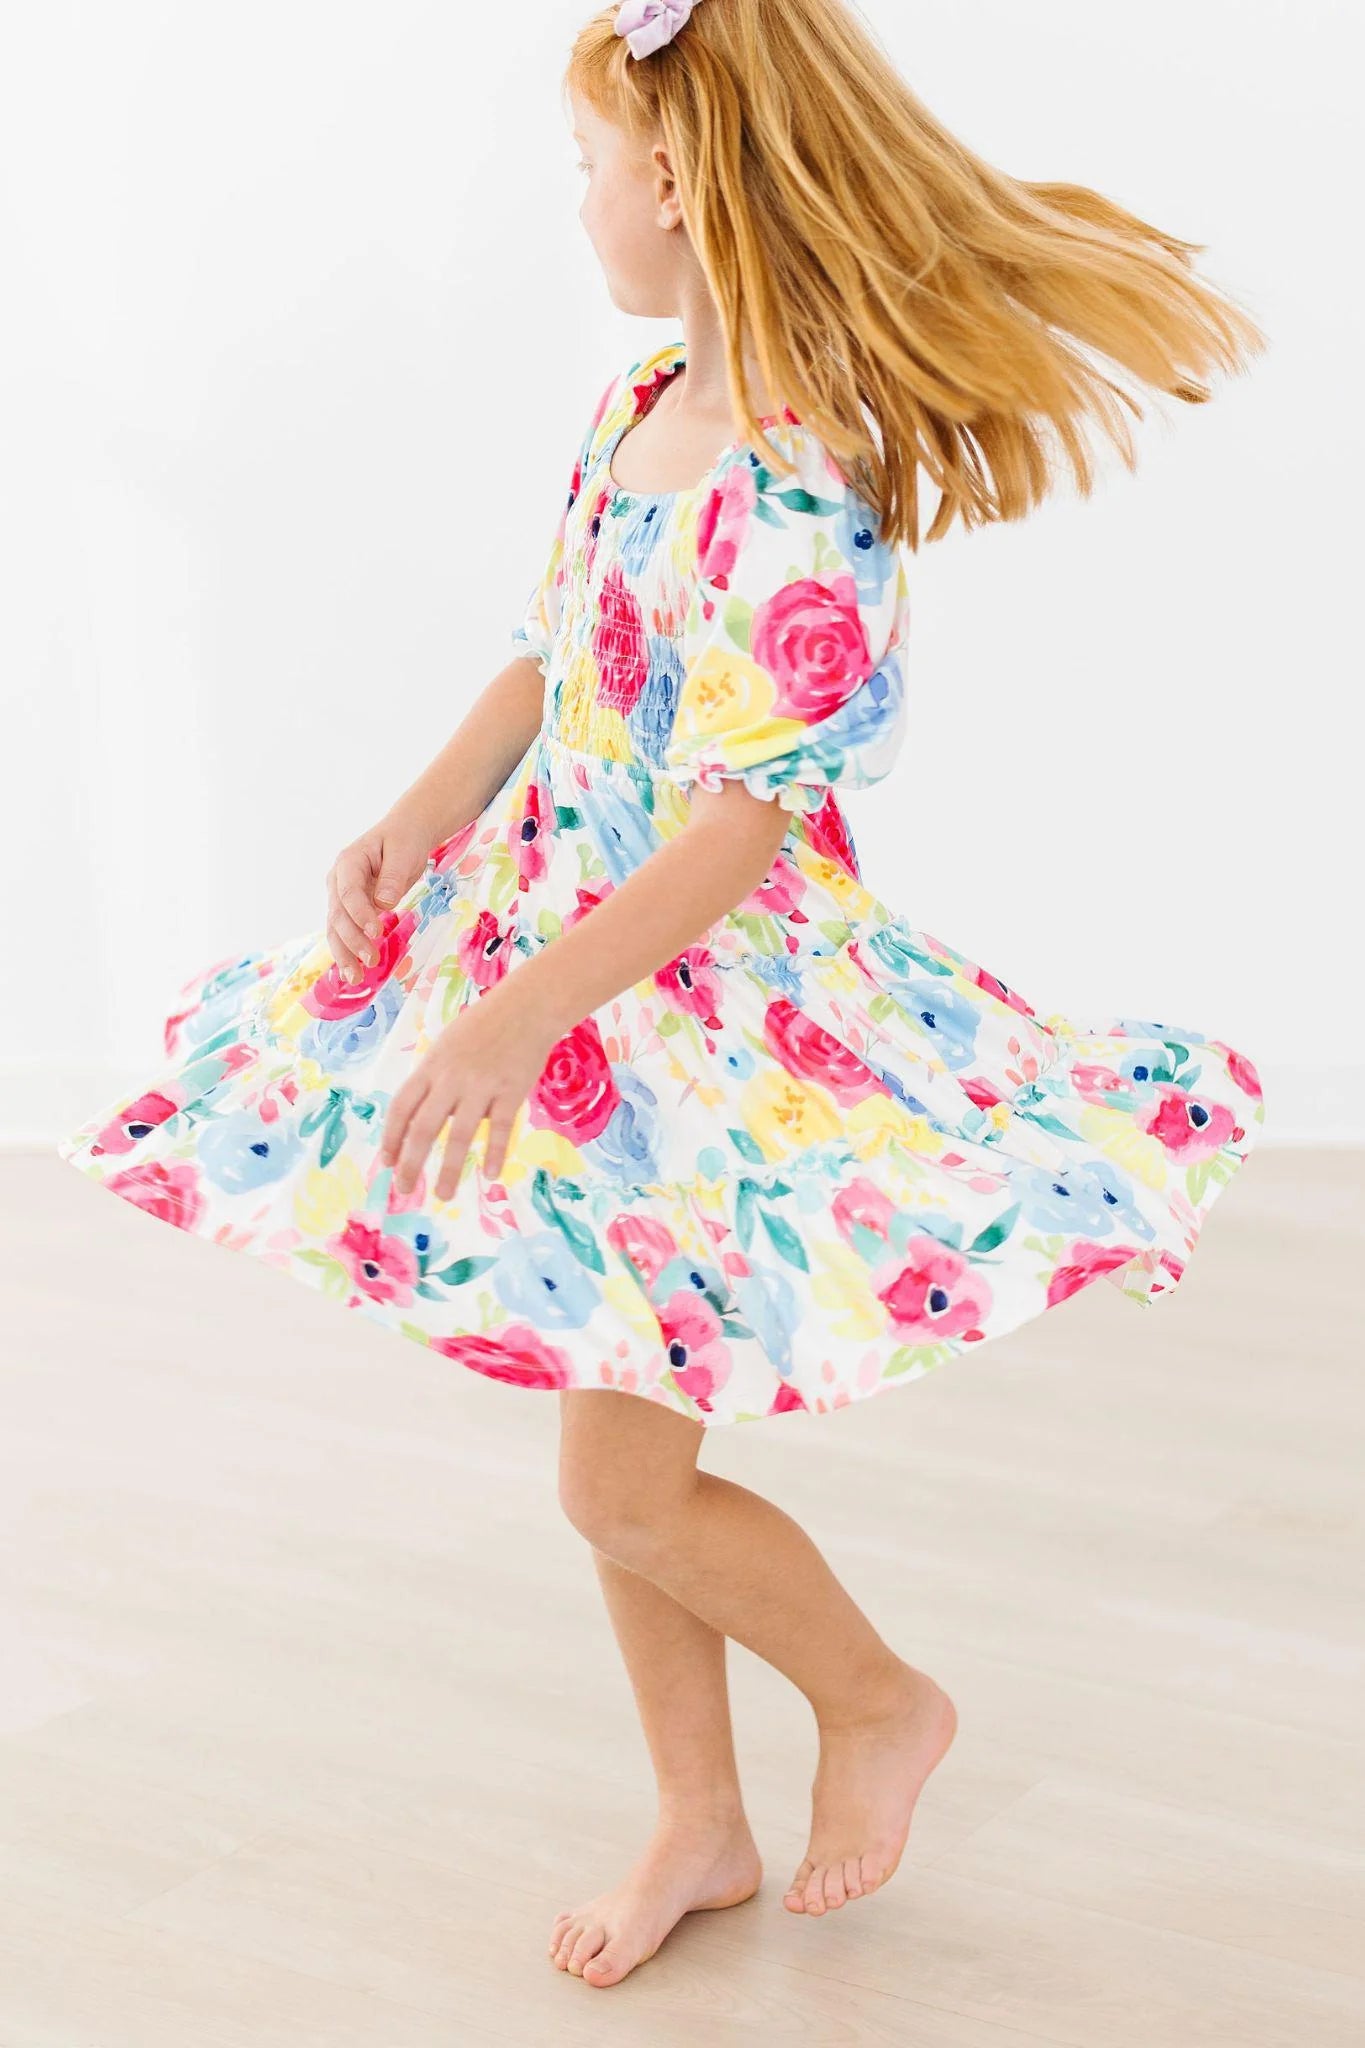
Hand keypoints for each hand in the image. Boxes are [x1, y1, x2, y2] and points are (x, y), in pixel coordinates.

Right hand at [326, 809, 434, 984]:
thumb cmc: (404, 839)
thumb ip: (393, 876)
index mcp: (348, 862)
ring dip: (345, 954)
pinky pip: (345, 933)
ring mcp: (342, 896)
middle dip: (352, 940)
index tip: (375, 931)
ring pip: (336, 929)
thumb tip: (385, 903)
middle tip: (371, 959)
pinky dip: (348, 952)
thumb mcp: (403, 851)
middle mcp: (338, 881)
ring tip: (355, 978)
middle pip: (338, 914)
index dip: (359, 913)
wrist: (403, 834)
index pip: (348, 891)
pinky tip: (352, 974)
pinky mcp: (351, 910)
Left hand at [379, 986, 557, 1199]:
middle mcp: (451, 1079)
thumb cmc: (483, 1027)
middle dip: (411, 1163)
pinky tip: (489, 1174)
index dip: (391, 1137)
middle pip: (424, 1128)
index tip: (387, 1162)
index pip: (401, 1108)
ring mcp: (481, 1086)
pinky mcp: (511, 1091)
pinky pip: (499, 1129)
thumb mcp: (446, 1047)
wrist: (526, 1007)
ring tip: (442, 1195)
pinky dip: (493, 1153)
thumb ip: (434, 1080)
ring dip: (448, 1169)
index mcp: (430, 1067)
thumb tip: (420, 1118)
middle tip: (404, 1189)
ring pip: (459, 1135)